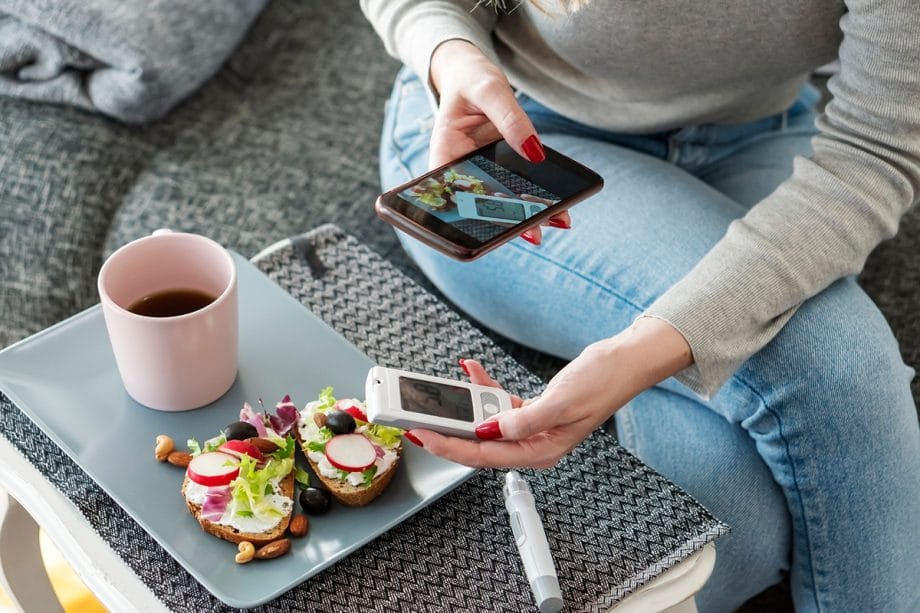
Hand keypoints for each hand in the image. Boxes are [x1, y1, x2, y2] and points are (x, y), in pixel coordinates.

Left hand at [406, 317, 693, 468]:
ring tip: (441, 387)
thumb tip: (489, 430)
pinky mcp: (532, 411)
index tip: (423, 435)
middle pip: (478, 444)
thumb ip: (523, 420)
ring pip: (485, 422)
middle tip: (417, 417)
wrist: (623, 362)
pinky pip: (499, 404)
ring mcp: (532, 429)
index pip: (484, 456)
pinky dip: (484, 388)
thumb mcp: (560, 402)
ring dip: (464, 403)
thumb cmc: (602, 383)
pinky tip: (472, 371)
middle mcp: (533, 444)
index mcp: (540, 451)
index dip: (449, 446)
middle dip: (447, 428)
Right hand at [429, 40, 570, 237]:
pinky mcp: (499, 172)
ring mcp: (481, 174)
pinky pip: (515, 190)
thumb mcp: (490, 89)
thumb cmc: (472, 79)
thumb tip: (535, 153)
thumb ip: (511, 119)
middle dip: (508, 221)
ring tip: (555, 221)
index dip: (472, 213)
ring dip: (526, 215)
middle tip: (534, 233)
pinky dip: (535, 200)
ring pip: (500, 203)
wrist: (471, 75)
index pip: (452, 193)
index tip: (496, 223)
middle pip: (480, 205)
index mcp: (444, 154)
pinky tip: (558, 209)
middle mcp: (460, 171)